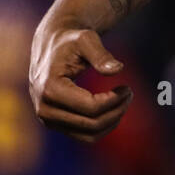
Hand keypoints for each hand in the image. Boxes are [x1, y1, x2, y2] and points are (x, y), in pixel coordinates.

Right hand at [29, 22, 132, 142]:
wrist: (51, 45)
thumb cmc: (71, 40)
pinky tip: (113, 109)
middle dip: (117, 111)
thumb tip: (117, 69)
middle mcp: (44, 108)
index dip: (115, 100)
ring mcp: (47, 118)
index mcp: (50, 88)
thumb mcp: (86, 39)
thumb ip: (101, 54)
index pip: (90, 107)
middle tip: (129, 93)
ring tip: (123, 101)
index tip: (127, 87)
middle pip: (91, 124)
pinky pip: (84, 135)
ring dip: (112, 121)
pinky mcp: (54, 123)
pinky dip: (103, 126)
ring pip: (88, 135)